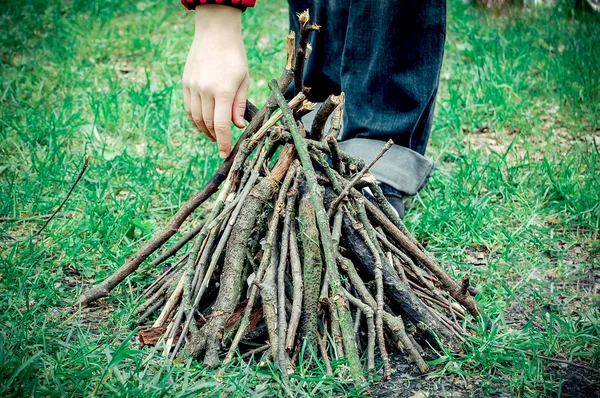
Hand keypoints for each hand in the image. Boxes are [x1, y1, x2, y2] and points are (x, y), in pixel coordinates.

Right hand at [182, 5, 249, 158]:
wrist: (215, 33)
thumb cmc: (235, 56)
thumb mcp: (244, 79)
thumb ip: (239, 105)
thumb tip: (237, 126)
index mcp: (224, 90)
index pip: (221, 125)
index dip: (223, 142)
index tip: (224, 154)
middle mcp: (206, 90)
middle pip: (209, 124)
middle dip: (215, 138)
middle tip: (222, 144)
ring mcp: (193, 87)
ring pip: (197, 118)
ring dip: (205, 131)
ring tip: (213, 135)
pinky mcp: (186, 83)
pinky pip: (189, 108)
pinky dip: (195, 120)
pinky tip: (202, 124)